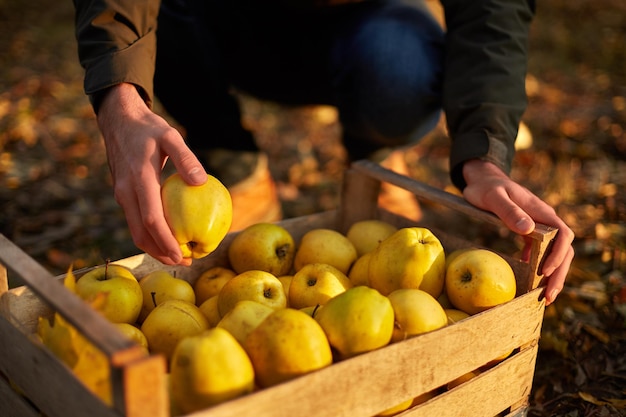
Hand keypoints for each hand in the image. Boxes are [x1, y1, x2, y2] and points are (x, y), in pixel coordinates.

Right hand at [97, 83, 206, 264]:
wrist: (118, 120)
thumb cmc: (148, 128)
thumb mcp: (171, 136)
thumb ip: (186, 158)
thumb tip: (201, 182)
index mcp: (139, 180)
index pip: (152, 221)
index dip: (167, 242)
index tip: (182, 256)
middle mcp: (126, 192)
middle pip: (141, 234)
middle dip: (161, 253)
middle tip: (185, 263)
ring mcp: (121, 194)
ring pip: (135, 230)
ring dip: (154, 247)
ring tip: (177, 257)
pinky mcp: (122, 194)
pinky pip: (135, 221)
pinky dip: (149, 234)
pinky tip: (167, 237)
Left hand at [461, 159, 574, 304]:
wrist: (483, 179)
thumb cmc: (486, 187)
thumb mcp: (493, 197)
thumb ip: (508, 211)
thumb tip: (527, 229)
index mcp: (541, 211)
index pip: (563, 235)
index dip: (558, 255)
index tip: (544, 272)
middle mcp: (544, 219)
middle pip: (563, 249)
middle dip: (558, 274)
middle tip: (548, 297)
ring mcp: (538, 225)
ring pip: (554, 252)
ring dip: (552, 274)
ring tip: (544, 295)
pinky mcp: (529, 231)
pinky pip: (541, 251)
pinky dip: (539, 266)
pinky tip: (531, 277)